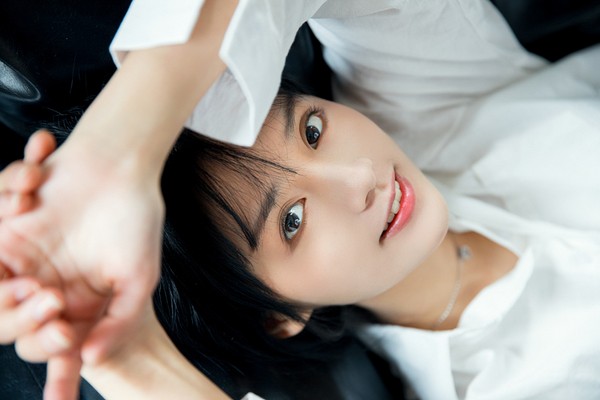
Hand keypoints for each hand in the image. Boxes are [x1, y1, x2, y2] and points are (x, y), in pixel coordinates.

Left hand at [0, 130, 162, 398]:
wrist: (120, 165)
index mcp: (79, 306)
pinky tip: (31, 191)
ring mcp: (21, 260)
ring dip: (4, 295)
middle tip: (51, 298)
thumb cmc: (136, 220)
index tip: (64, 333)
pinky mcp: (4, 229)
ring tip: (36, 277)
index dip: (53, 348)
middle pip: (13, 326)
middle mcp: (47, 287)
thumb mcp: (139, 279)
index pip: (55, 345)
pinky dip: (4, 210)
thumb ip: (119, 322)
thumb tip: (90, 360)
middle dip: (24, 320)